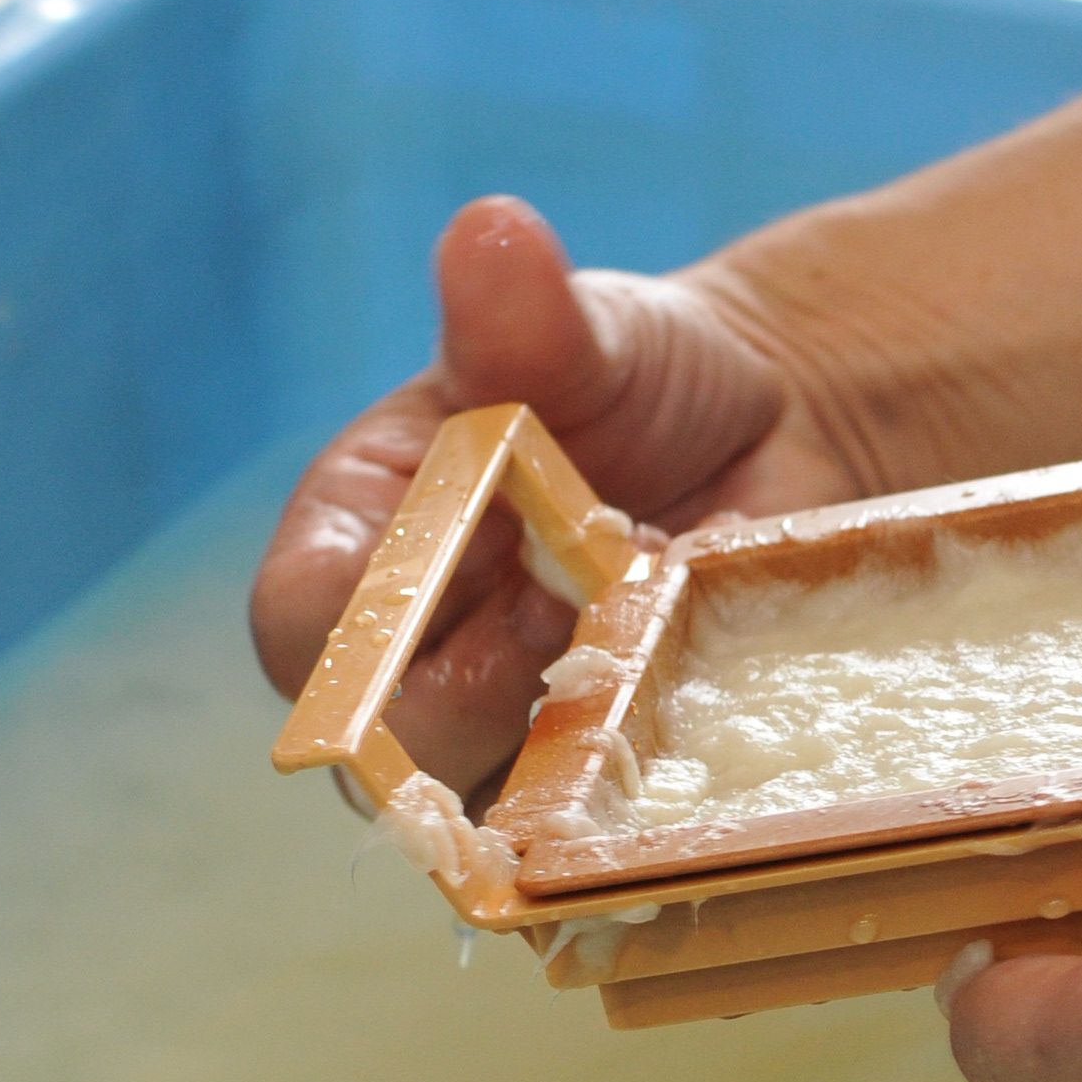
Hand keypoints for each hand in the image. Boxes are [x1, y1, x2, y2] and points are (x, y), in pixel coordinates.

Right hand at [248, 195, 871, 788]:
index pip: (304, 623)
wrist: (777, 447)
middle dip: (495, 691)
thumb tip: (492, 233)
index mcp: (360, 536)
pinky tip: (705, 688)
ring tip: (664, 618)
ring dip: (585, 736)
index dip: (354, 633)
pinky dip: (653, 786)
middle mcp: (407, 659)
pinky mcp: (590, 799)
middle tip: (602, 591)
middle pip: (389, 750)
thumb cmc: (643, 381)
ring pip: (499, 814)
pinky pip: (596, 847)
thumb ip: (532, 317)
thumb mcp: (596, 335)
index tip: (459, 582)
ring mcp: (501, 742)